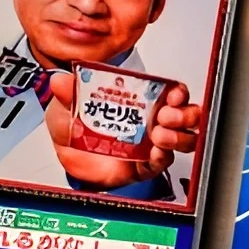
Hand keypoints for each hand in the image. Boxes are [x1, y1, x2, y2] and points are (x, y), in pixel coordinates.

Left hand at [44, 74, 203, 191]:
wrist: (67, 159)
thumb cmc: (76, 127)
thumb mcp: (68, 105)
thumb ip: (68, 93)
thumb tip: (61, 81)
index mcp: (140, 101)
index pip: (172, 93)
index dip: (179, 92)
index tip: (174, 93)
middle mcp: (152, 121)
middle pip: (187, 116)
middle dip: (183, 114)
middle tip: (165, 115)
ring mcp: (152, 144)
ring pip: (185, 139)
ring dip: (179, 136)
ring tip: (160, 135)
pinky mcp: (146, 166)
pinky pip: (164, 163)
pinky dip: (163, 157)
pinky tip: (155, 153)